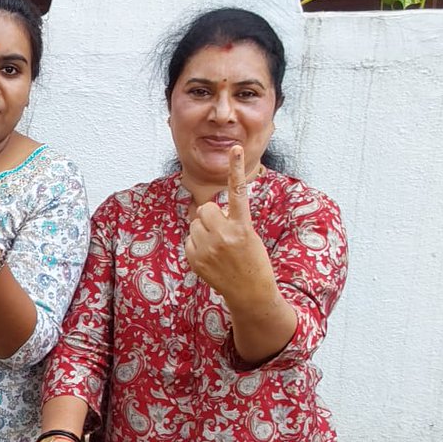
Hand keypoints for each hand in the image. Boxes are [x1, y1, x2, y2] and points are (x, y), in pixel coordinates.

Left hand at [184, 146, 274, 304]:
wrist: (251, 294)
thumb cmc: (253, 262)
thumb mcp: (250, 237)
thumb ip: (231, 221)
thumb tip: (206, 212)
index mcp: (243, 226)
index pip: (238, 192)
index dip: (236, 169)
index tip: (236, 147)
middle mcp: (225, 235)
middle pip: (206, 209)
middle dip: (212, 217)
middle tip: (224, 232)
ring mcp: (208, 249)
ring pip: (195, 224)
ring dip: (204, 231)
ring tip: (218, 247)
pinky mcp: (196, 260)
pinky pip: (189, 241)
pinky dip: (197, 246)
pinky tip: (210, 257)